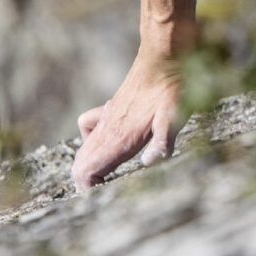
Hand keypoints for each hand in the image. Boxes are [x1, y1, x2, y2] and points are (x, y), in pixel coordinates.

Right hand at [71, 52, 185, 191]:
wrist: (165, 57)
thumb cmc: (172, 90)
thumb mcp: (174, 117)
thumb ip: (162, 142)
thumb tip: (149, 163)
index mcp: (119, 139)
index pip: (86, 172)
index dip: (87, 190)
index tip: (99, 198)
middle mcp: (107, 130)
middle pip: (80, 164)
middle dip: (87, 183)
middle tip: (104, 193)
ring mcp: (107, 117)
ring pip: (85, 148)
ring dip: (89, 165)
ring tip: (105, 177)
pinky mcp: (112, 108)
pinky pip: (89, 126)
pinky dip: (91, 138)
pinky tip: (110, 138)